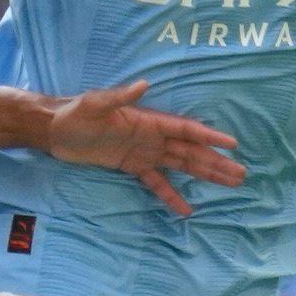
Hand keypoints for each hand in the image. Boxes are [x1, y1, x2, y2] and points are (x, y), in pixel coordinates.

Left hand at [47, 81, 243, 216]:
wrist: (54, 130)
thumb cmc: (74, 114)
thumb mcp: (94, 104)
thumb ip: (120, 97)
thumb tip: (143, 84)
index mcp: (148, 121)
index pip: (185, 130)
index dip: (209, 137)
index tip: (232, 145)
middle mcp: (152, 137)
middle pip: (191, 151)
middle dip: (216, 162)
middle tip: (241, 173)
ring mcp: (144, 153)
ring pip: (181, 166)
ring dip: (205, 175)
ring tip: (230, 184)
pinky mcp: (132, 166)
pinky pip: (157, 183)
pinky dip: (172, 195)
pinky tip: (187, 210)